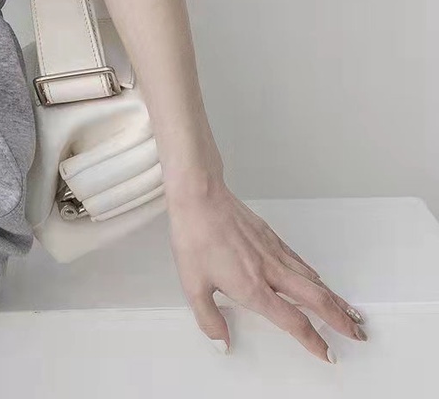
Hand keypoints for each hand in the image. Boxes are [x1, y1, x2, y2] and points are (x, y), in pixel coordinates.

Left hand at [167, 180, 367, 361]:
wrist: (199, 196)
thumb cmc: (194, 235)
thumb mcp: (192, 285)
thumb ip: (209, 319)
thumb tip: (222, 343)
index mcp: (253, 288)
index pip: (293, 322)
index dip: (314, 342)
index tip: (329, 354)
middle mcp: (270, 271)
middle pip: (316, 300)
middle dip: (341, 320)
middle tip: (358, 334)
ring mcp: (273, 252)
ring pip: (313, 279)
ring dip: (335, 298)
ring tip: (351, 312)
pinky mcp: (270, 236)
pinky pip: (300, 261)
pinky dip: (315, 275)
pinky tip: (318, 279)